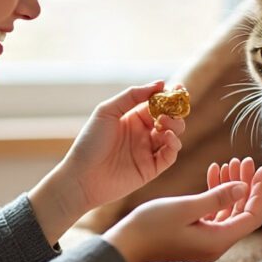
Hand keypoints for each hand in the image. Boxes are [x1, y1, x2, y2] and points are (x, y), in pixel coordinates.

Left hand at [29, 81, 185, 244]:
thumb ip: (132, 96)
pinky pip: (170, 155)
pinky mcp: (151, 169)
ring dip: (176, 126)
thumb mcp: (107, 111)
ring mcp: (147, 151)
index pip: (157, 103)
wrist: (81, 177)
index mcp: (132, 118)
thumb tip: (160, 84)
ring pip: (173, 135)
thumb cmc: (90, 142)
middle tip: (173, 108)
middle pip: (169, 118)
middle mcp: (142, 133)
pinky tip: (168, 137)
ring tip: (165, 123)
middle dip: (175, 111)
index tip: (180, 88)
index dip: (169, 96)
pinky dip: (174, 144)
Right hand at [103, 158, 261, 261]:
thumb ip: (217, 197)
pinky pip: (212, 214)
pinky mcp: (193, 237)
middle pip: (241, 213)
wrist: (123, 246)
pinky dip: (214, 194)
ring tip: (229, 163)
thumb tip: (245, 187)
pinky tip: (213, 173)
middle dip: (245, 185)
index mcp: (217, 240)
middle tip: (245, 160)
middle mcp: (215, 244)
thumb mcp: (185, 208)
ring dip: (230, 187)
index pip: (251, 216)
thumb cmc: (150, 227)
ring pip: (227, 211)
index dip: (259, 192)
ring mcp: (204, 242)